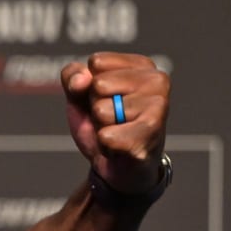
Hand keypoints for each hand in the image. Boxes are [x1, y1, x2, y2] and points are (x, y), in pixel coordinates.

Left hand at [60, 53, 169, 194]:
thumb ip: (72, 77)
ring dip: (102, 127)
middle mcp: (157, 80)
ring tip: (118, 132)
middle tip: (112, 120)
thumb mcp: (80, 96)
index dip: (90, 86)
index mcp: (142, 65)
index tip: (105, 99)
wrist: (117, 167)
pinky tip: (120, 147)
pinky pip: (106, 135)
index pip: (97, 63)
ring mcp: (158, 106)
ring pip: (102, 110)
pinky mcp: (151, 133)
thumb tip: (82, 80)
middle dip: (96, 107)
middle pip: (98, 85)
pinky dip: (105, 145)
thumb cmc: (104, 126)